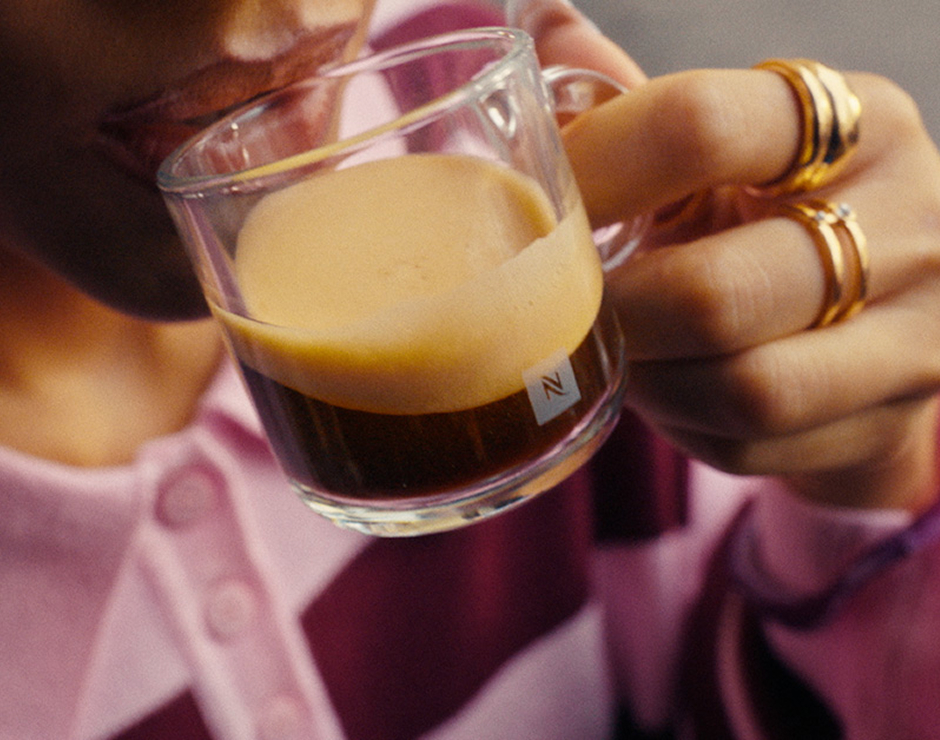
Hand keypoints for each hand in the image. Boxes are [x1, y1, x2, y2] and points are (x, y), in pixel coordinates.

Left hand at [517, 2, 939, 511]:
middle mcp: (908, 218)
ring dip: (651, 377)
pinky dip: (685, 421)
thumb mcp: (723, 150)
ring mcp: (913, 329)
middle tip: (568, 306)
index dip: (593, 167)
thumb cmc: (767, 218)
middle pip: (710, 292)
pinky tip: (670, 390)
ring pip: (738, 386)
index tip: (539, 201)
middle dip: (614, 313)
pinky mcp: (890, 414)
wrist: (876, 321)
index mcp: (854, 122)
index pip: (700, 123)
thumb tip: (536, 18)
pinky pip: (752, 441)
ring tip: (621, 347)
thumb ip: (634, 98)